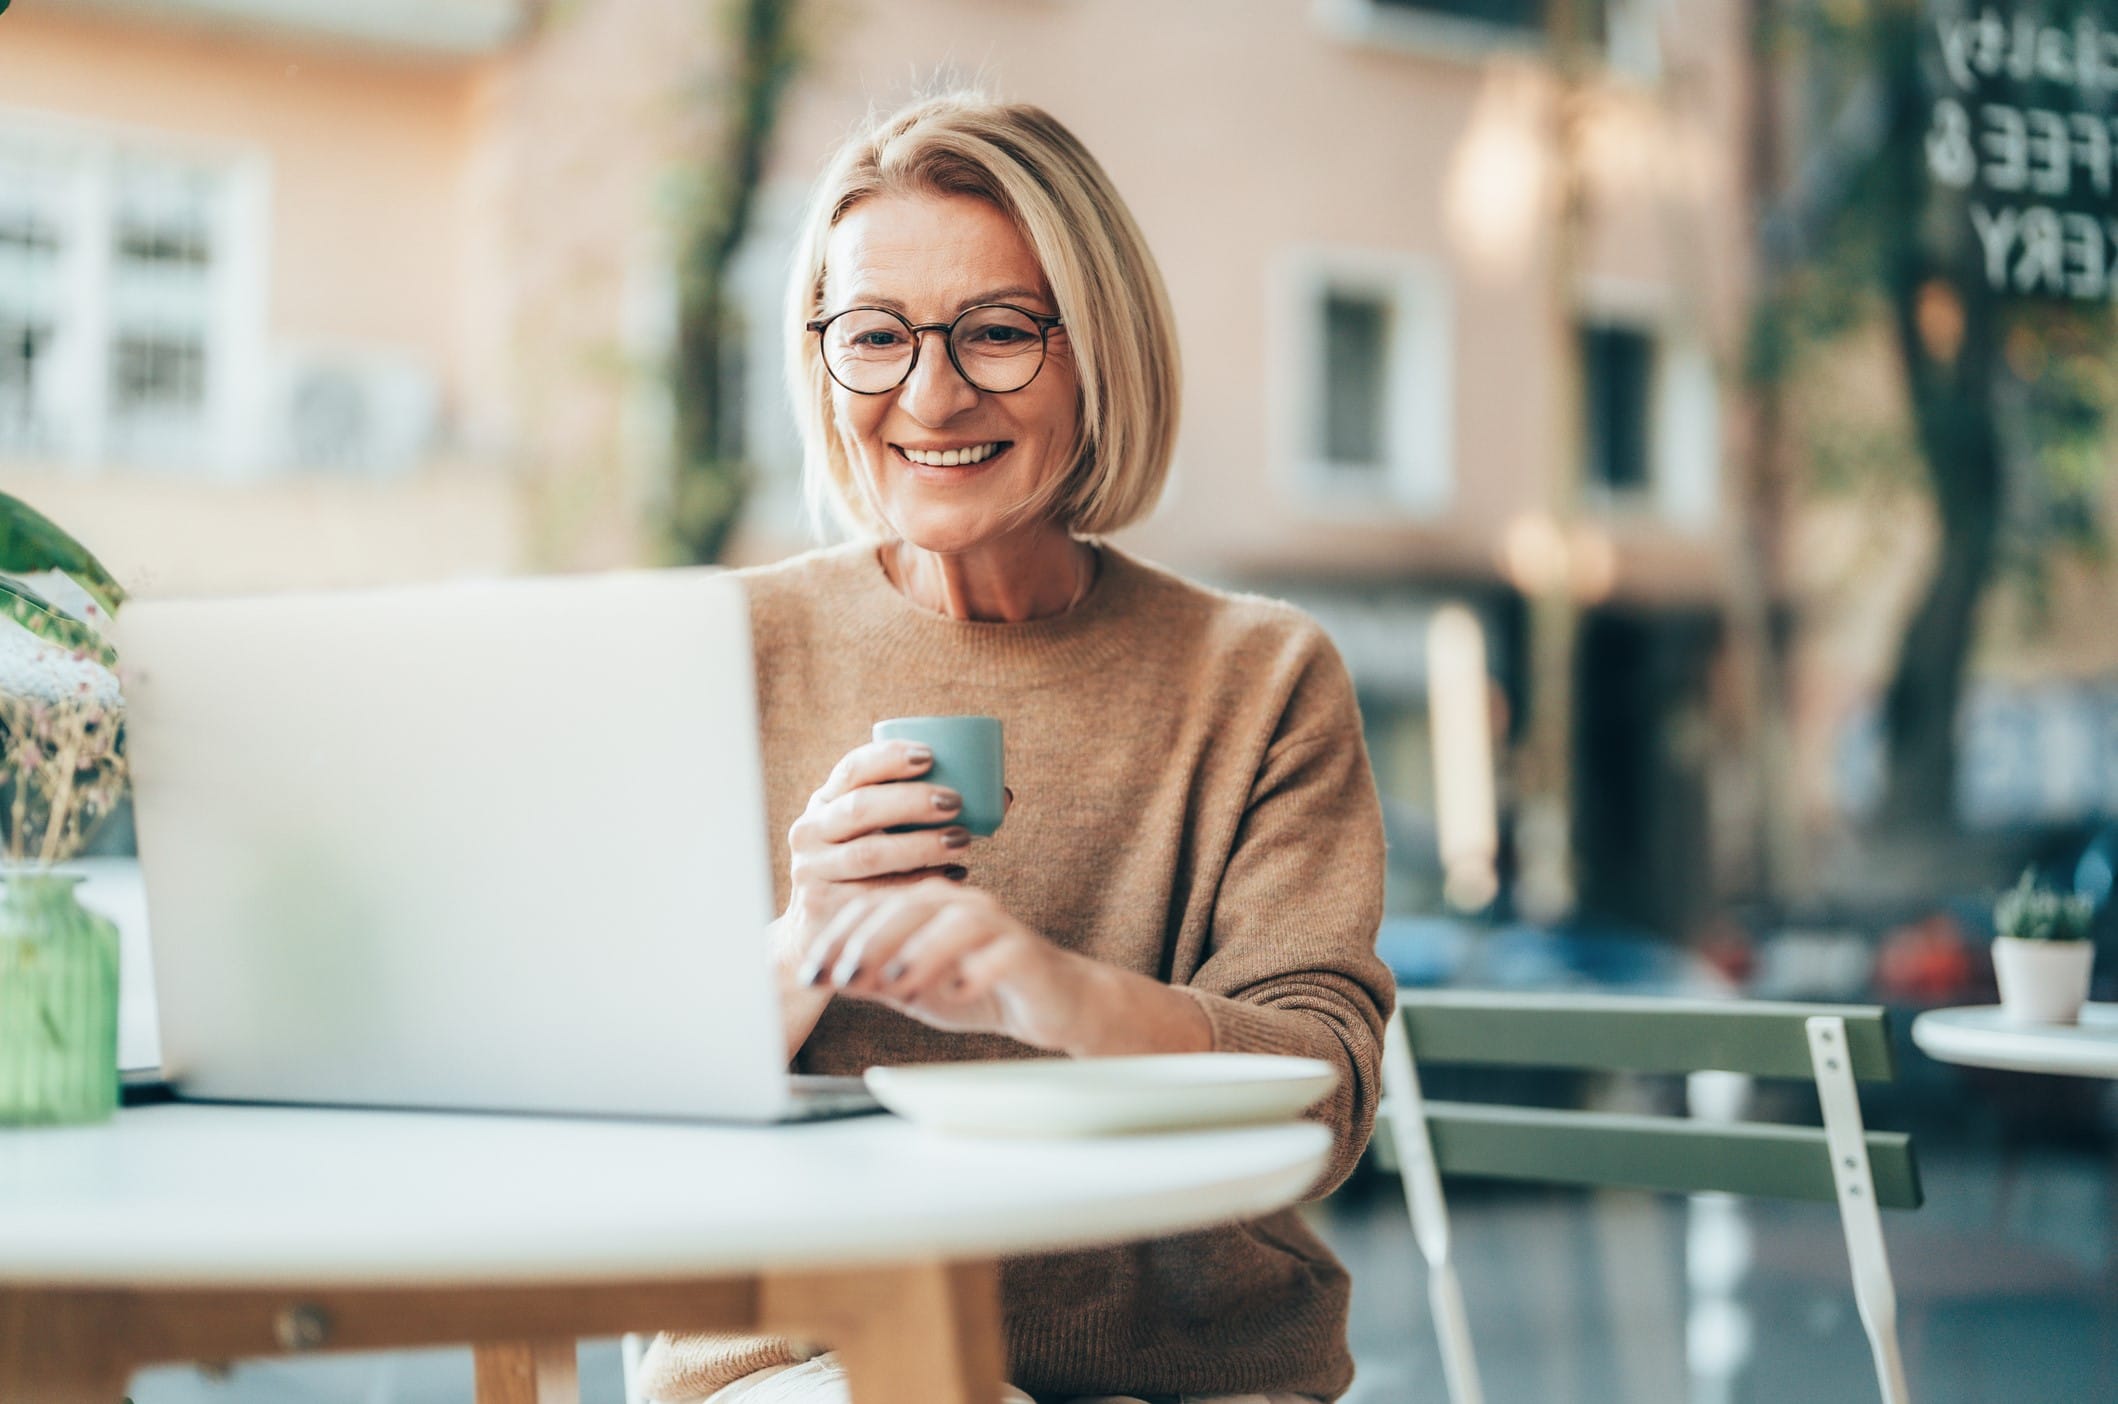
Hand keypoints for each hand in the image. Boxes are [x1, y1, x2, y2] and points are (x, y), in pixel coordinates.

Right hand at [779, 738, 975, 947]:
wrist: (819, 931)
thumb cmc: (869, 869)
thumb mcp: (876, 832)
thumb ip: (919, 811)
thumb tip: (1002, 796)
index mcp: (824, 802)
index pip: (852, 769)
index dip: (889, 758)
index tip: (931, 755)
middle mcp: (809, 831)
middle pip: (861, 808)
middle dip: (911, 801)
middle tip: (956, 801)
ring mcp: (812, 871)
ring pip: (870, 853)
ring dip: (921, 844)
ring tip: (963, 840)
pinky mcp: (823, 909)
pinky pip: (876, 894)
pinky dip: (918, 884)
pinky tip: (953, 877)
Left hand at [792, 878, 1086, 1048]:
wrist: (1051, 1002)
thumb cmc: (978, 987)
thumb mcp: (913, 986)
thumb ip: (874, 978)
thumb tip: (826, 976)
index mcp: (926, 905)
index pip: (872, 906)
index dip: (836, 939)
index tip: (809, 975)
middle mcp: (960, 904)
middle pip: (908, 907)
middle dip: (869, 943)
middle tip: (844, 977)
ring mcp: (996, 925)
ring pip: (955, 923)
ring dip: (921, 951)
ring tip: (894, 983)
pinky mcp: (1026, 952)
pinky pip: (1001, 955)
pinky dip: (977, 970)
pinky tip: (959, 990)